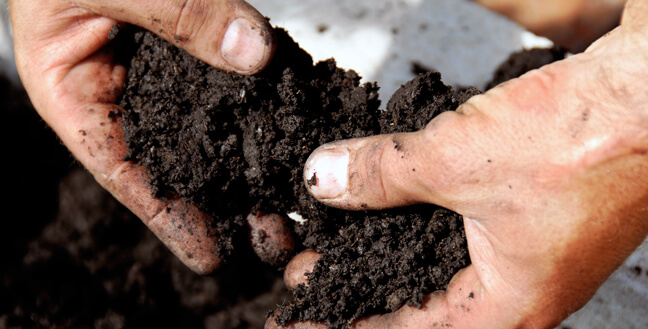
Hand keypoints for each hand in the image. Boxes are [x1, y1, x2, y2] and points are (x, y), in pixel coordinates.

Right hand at [10, 0, 288, 273]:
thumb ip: (177, 12)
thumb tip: (254, 53)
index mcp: (74, 90)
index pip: (122, 170)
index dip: (166, 217)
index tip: (210, 255)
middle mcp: (121, 88)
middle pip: (175, 159)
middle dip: (223, 199)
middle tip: (272, 237)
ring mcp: (162, 66)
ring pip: (209, 124)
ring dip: (249, 160)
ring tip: (291, 199)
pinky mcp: (197, 39)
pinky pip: (232, 76)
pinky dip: (261, 103)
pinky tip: (292, 129)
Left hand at [269, 1, 647, 326]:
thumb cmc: (584, 143)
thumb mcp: (455, 161)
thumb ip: (382, 175)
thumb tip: (325, 178)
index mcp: (509, 305)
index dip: (348, 321)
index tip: (305, 313)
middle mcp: (521, 288)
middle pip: (421, 299)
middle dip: (362, 282)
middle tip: (313, 270)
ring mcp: (530, 249)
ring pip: (439, 259)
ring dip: (387, 244)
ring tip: (341, 233)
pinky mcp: (533, 209)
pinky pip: (461, 224)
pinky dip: (419, 214)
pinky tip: (393, 198)